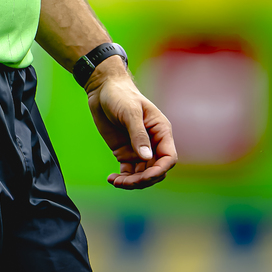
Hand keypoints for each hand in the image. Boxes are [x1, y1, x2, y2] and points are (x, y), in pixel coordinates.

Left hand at [87, 74, 176, 189]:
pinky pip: (128, 172)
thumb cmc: (120, 95)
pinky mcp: (125, 152)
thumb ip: (138, 134)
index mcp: (160, 131)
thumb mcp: (130, 112)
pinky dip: (122, 179)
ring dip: (132, 182)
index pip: (168, 157)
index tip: (145, 177)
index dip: (160, 170)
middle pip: (156, 170)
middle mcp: (153, 143)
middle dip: (143, 180)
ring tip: (116, 182)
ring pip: (142, 174)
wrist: (102, 89)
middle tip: (125, 182)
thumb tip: (147, 157)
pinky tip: (112, 179)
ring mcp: (139, 149)